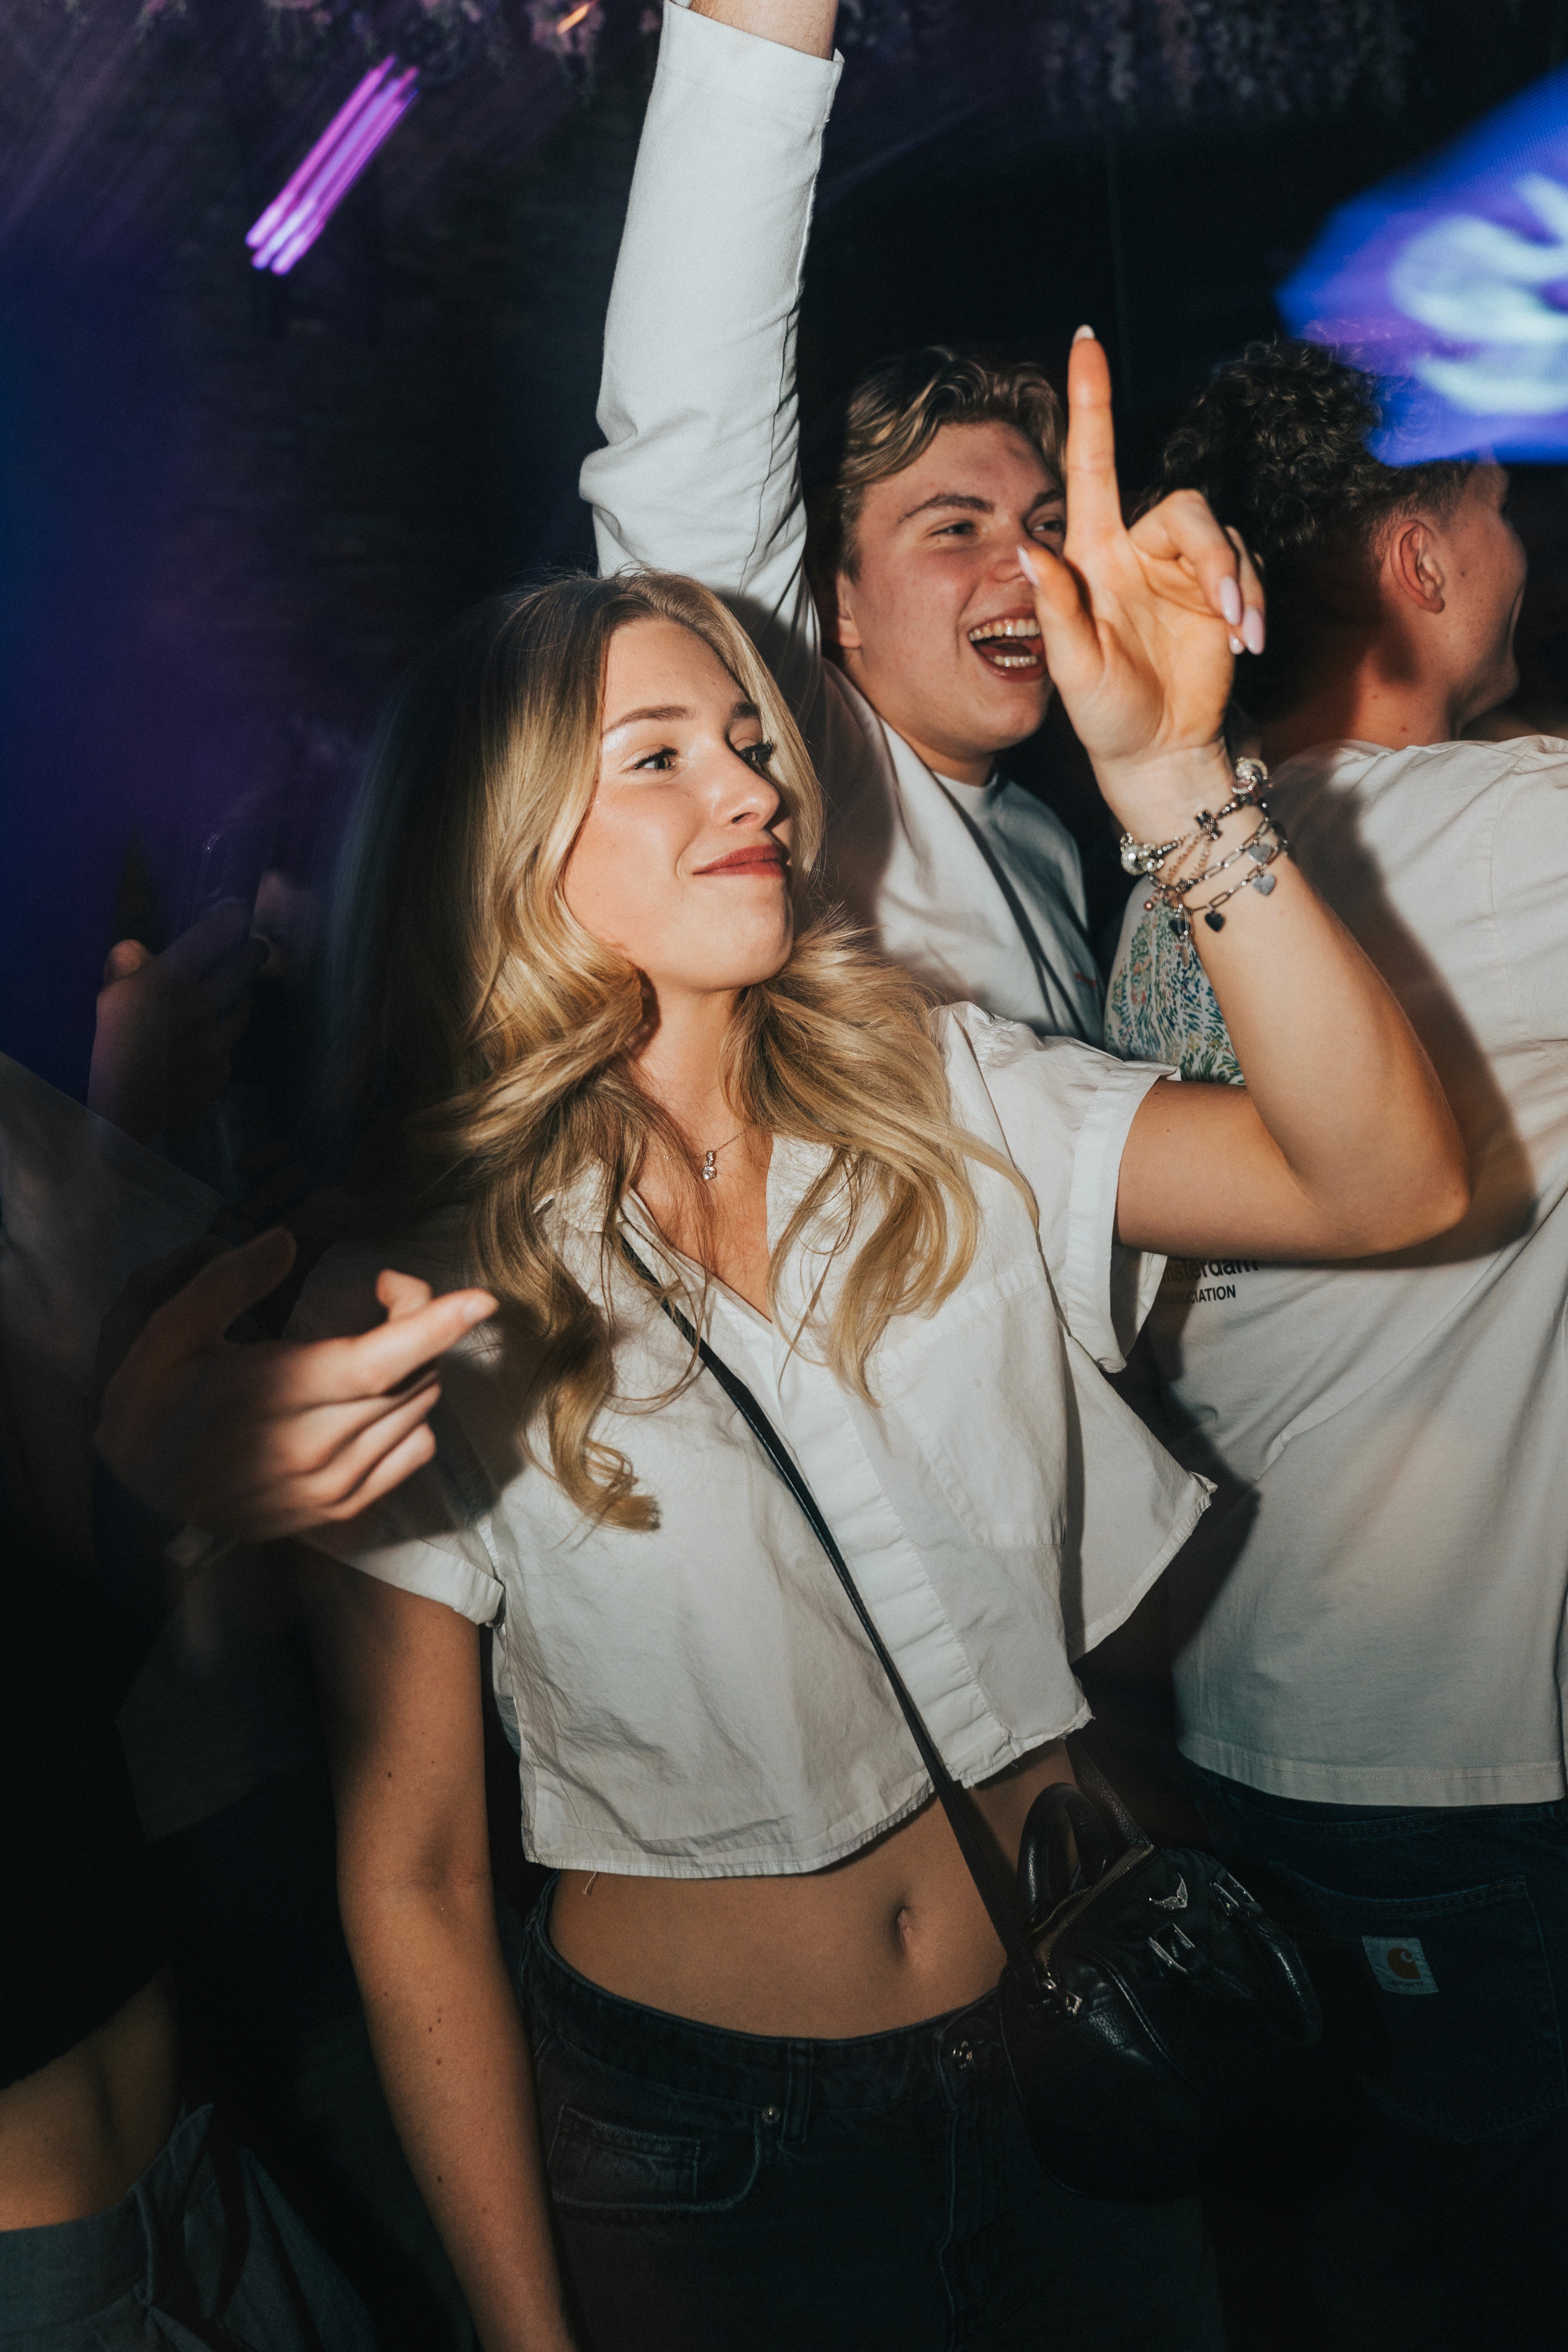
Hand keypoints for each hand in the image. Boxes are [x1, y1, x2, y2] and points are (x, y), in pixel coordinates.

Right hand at [87, 902, 267, 1144]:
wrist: (124, 1115)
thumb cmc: (110, 1050)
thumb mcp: (110, 1000)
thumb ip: (128, 968)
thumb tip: (141, 951)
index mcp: (170, 982)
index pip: (212, 936)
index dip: (229, 919)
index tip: (239, 911)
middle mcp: (202, 1006)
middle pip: (241, 969)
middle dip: (252, 954)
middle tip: (257, 948)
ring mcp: (218, 1041)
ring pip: (242, 1008)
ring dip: (241, 998)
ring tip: (236, 994)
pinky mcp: (224, 1070)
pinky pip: (229, 1047)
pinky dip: (221, 1042)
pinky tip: (206, 1046)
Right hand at [95, 1226, 496, 1541]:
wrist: (141, 1497)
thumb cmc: (154, 1404)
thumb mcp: (164, 1334)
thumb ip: (226, 1282)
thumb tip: (284, 1240)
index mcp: (275, 1396)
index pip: (378, 1362)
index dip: (435, 1327)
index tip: (481, 1299)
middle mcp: (315, 1449)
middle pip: (412, 1378)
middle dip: (417, 1323)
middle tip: (382, 1294)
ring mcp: (333, 1487)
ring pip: (419, 1413)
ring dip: (415, 1368)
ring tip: (371, 1346)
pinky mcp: (343, 1511)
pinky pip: (415, 1453)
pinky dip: (412, 1418)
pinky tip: (373, 1401)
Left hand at [1016, 328, 1264, 836]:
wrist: (1155, 751)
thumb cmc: (1106, 713)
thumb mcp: (1073, 668)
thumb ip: (1055, 609)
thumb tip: (1026, 549)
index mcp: (1094, 555)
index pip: (1092, 462)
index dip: (1091, 400)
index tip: (1086, 337)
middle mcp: (1139, 550)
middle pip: (1187, 506)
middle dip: (1214, 555)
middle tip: (1225, 612)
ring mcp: (1182, 570)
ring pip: (1223, 536)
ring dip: (1240, 583)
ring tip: (1239, 635)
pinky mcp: (1221, 592)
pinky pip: (1248, 571)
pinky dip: (1253, 602)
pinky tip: (1246, 642)